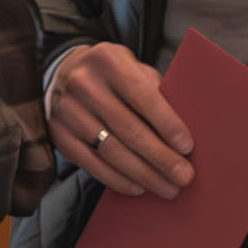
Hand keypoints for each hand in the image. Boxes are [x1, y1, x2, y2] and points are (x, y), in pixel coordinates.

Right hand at [45, 42, 194, 198]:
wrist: (64, 74)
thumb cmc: (112, 75)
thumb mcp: (133, 68)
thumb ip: (155, 92)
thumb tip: (183, 131)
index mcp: (109, 60)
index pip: (144, 97)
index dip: (167, 124)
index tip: (187, 147)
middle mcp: (85, 84)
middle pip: (129, 129)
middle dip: (161, 157)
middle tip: (184, 176)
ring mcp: (68, 112)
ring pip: (112, 151)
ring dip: (144, 174)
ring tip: (167, 187)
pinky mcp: (60, 136)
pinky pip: (93, 165)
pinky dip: (118, 179)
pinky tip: (138, 186)